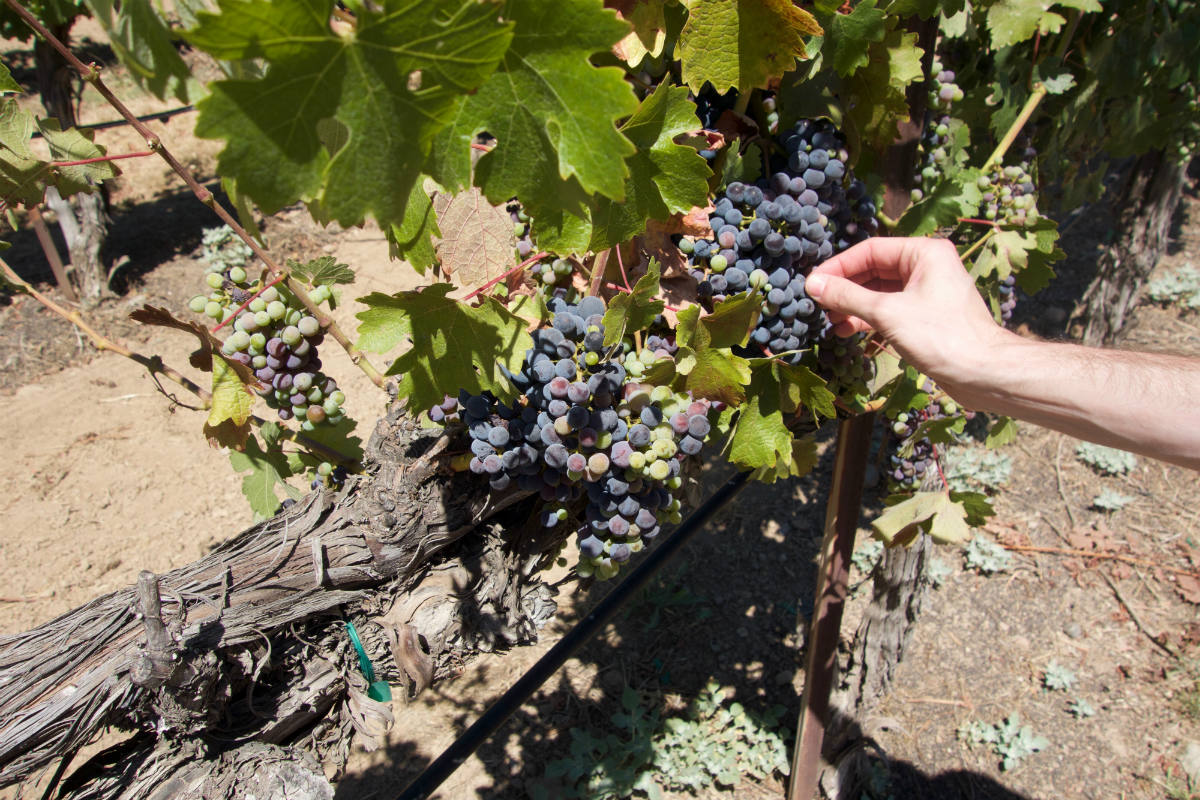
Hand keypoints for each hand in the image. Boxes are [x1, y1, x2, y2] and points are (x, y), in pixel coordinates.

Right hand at [806, 237, 1007, 392]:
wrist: (982, 372)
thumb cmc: (941, 336)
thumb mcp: (887, 313)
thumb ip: (847, 297)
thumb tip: (813, 285)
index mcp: (924, 253)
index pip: (871, 250)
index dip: (839, 266)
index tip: (813, 283)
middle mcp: (927, 267)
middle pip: (874, 270)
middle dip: (845, 288)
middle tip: (818, 304)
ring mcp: (927, 292)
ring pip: (880, 292)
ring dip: (854, 306)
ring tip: (830, 321)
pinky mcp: (926, 316)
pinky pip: (890, 309)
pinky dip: (868, 318)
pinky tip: (848, 330)